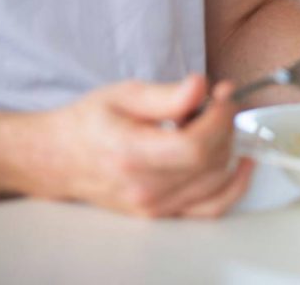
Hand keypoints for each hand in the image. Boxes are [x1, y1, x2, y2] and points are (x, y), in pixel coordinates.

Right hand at [29, 75, 252, 217]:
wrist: (58, 158)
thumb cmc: (89, 123)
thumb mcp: (124, 95)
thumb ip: (166, 94)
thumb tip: (202, 86)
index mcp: (130, 155)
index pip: (195, 145)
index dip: (220, 117)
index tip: (223, 93)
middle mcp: (143, 187)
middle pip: (210, 162)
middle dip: (226, 125)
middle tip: (220, 101)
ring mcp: (153, 206)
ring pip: (216, 182)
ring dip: (228, 148)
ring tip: (214, 124)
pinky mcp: (161, 213)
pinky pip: (210, 208)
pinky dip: (233, 187)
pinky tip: (241, 164)